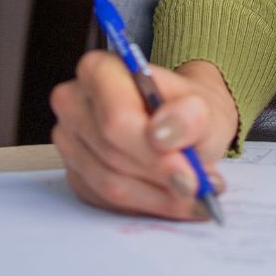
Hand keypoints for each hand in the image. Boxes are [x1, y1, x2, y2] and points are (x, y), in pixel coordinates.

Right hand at [49, 55, 235, 221]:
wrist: (180, 123)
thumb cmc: (187, 109)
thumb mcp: (206, 107)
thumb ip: (190, 117)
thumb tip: (163, 134)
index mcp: (99, 71)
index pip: (117, 119)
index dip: (152, 151)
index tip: (189, 174)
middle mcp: (74, 102)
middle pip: (113, 155)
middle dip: (159, 177)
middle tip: (199, 187)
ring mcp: (70, 141)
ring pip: (109, 184)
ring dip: (155, 197)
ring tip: (191, 194)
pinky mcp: (75, 174)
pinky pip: (106, 201)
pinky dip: (144, 205)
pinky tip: (168, 197)